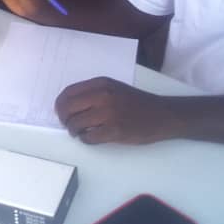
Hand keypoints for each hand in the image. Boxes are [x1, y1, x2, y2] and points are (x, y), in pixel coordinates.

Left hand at [55, 77, 173, 144]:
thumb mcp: (114, 88)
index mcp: (101, 83)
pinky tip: (91, 138)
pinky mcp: (115, 131)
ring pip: (75, 123)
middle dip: (64, 119)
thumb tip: (69, 105)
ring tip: (80, 132)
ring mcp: (109, 113)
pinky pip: (89, 137)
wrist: (163, 115)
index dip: (60, 104)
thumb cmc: (137, 102)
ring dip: (74, 131)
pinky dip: (86, 139)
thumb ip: (93, 93)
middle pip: (67, 108)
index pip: (68, 92)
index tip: (61, 112)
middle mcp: (102, 96)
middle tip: (68, 125)